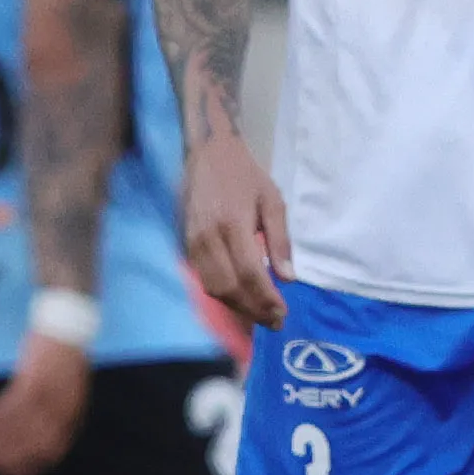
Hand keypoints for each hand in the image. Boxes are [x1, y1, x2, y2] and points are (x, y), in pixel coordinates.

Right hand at [0, 333, 91, 474]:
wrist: (68, 326)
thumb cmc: (65, 360)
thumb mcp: (68, 391)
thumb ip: (55, 414)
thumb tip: (33, 437)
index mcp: (73, 414)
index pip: (53, 450)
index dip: (31, 466)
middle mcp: (63, 408)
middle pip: (33, 442)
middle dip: (7, 457)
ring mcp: (49, 394)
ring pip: (19, 426)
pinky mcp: (34, 378)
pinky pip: (10, 403)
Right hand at [181, 132, 292, 329]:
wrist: (207, 153)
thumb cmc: (245, 175)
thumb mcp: (273, 200)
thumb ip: (280, 240)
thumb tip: (288, 278)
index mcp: (233, 224)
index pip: (250, 273)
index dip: (266, 299)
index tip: (283, 312)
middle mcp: (208, 237)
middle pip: (229, 287)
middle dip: (253, 310)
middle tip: (275, 321)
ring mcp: (193, 242)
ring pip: (213, 288)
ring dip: (238, 307)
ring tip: (262, 315)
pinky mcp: (185, 244)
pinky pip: (203, 278)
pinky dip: (223, 294)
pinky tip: (242, 299)